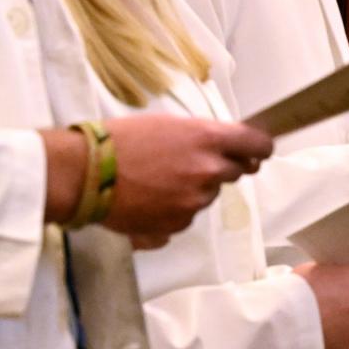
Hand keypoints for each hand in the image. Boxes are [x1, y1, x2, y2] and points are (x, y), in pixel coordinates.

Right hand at [41, 115, 273, 245]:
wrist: (87, 173)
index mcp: (208, 139)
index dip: (260, 148)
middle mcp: (209, 171)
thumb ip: (204, 136)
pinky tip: (151, 197)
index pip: (258, 145)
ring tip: (159, 179)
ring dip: (195, 188)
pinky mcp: (178, 224)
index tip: (258, 151)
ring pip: (209, 194)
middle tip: (192, 162)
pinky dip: (176, 208)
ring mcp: (195, 201)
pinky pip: (188, 215)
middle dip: (222, 166)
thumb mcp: (170, 124)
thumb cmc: (123, 139)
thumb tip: (229, 147)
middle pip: (236, 171)